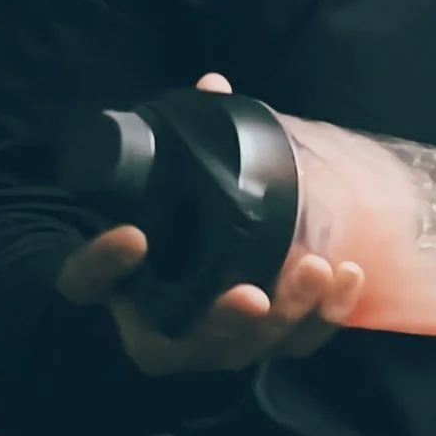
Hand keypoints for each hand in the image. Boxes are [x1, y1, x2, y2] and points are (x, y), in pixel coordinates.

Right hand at [55, 70, 365, 376]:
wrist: (198, 255)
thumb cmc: (171, 218)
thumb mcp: (161, 181)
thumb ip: (181, 140)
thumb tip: (214, 85)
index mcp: (114, 287)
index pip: (87, 282)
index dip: (102, 264)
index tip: (132, 235)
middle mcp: (158, 327)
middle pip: (182, 345)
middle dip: (223, 322)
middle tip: (252, 293)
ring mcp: (213, 344)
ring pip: (246, 351)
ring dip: (287, 318)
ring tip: (318, 271)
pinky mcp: (263, 343)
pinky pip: (294, 343)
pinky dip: (324, 317)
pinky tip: (349, 276)